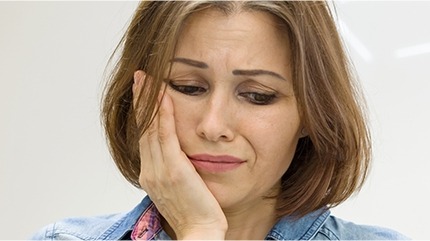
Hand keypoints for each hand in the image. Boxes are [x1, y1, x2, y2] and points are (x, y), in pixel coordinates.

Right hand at [132, 71, 227, 239]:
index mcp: (151, 174)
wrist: (200, 232)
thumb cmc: (196, 212)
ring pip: (150, 128)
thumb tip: (181, 157)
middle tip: (140, 78)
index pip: (145, 137)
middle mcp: (150, 170)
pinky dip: (163, 114)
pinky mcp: (174, 169)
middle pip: (143, 128)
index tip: (143, 95)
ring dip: (149, 101)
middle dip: (141, 101)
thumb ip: (175, 170)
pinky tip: (164, 95)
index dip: (143, 114)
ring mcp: (159, 169)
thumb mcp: (180, 189)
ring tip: (147, 79)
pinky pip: (165, 135)